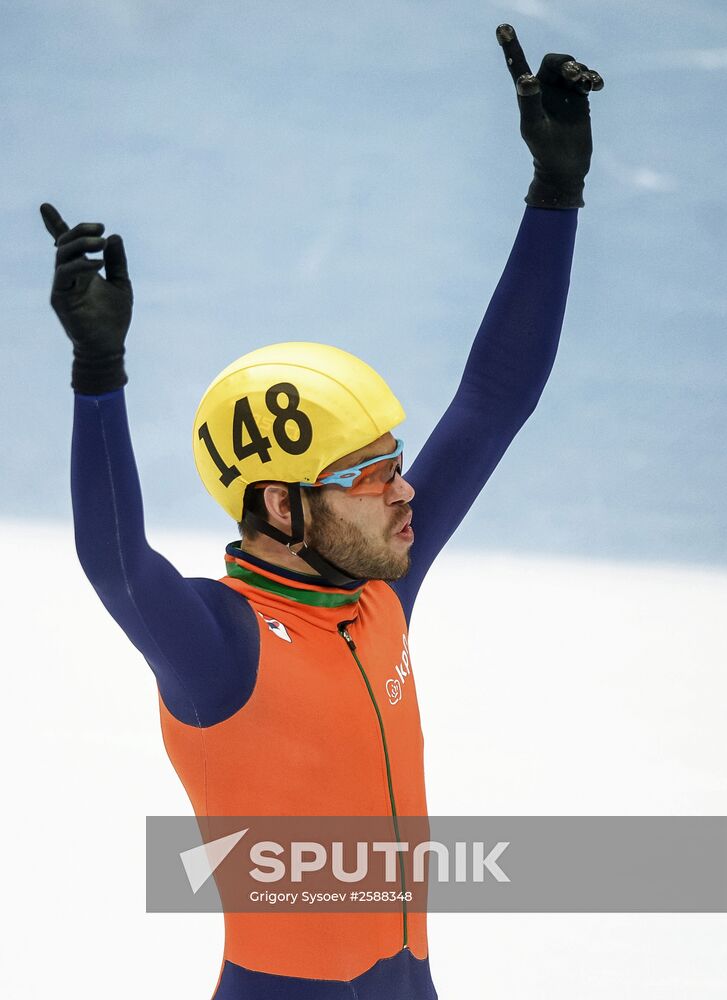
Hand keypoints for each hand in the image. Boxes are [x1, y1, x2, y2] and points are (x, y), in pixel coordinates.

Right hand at [40, 202, 131, 392]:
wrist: (108, 346)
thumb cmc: (114, 318)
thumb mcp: (121, 284)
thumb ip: (117, 261)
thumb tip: (114, 236)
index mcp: (81, 270)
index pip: (66, 244)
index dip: (55, 225)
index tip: (45, 207)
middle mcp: (69, 276)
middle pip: (64, 244)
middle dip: (79, 231)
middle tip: (100, 228)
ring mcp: (62, 286)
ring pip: (62, 256)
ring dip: (81, 245)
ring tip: (100, 242)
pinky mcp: (60, 298)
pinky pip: (64, 275)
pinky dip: (80, 265)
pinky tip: (97, 263)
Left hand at [496, 24, 603, 208]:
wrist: (565, 167)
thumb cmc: (543, 150)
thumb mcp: (534, 127)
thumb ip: (530, 103)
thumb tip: (526, 79)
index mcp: (528, 93)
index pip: (518, 65)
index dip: (511, 47)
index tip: (502, 27)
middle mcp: (545, 88)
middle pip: (555, 61)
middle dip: (566, 63)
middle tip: (573, 75)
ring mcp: (563, 93)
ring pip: (573, 68)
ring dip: (581, 71)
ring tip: (585, 84)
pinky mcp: (580, 99)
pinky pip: (587, 78)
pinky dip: (592, 78)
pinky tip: (596, 85)